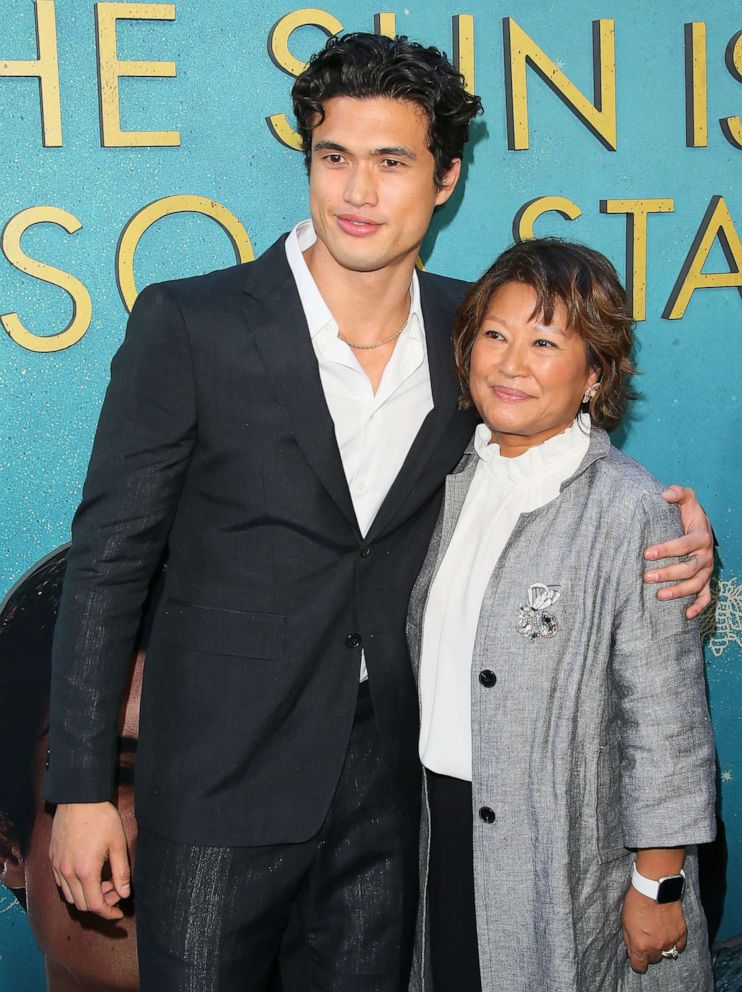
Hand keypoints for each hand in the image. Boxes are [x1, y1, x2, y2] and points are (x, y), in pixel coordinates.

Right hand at [49, 801, 130, 919]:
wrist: (78, 798)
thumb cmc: (101, 818)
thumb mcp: (118, 843)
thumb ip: (121, 871)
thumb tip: (124, 893)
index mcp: (85, 871)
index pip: (95, 905)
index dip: (109, 913)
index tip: (119, 913)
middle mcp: (67, 873)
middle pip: (82, 904)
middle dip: (101, 903)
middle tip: (115, 892)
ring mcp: (57, 866)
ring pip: (70, 896)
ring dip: (87, 895)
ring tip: (104, 881)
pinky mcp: (52, 859)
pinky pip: (61, 883)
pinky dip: (75, 887)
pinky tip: (88, 874)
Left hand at [621, 884, 686, 973]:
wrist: (653, 888)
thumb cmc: (636, 902)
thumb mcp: (624, 922)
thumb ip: (629, 940)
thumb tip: (631, 951)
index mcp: (640, 946)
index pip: (639, 966)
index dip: (637, 963)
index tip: (637, 959)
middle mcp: (656, 947)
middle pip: (653, 959)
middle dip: (648, 952)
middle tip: (646, 939)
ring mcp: (670, 941)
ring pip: (666, 953)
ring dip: (661, 947)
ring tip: (657, 934)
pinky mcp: (681, 933)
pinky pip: (679, 946)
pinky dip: (675, 943)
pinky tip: (669, 934)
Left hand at [644, 485, 713, 618]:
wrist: (700, 526)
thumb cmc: (688, 514)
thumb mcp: (686, 499)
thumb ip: (678, 493)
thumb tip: (665, 494)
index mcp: (701, 536)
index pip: (684, 545)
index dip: (666, 549)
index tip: (646, 553)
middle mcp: (706, 556)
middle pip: (689, 568)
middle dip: (668, 574)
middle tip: (646, 577)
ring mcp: (706, 570)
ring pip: (696, 585)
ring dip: (679, 592)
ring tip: (658, 595)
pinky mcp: (705, 580)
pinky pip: (706, 597)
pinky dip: (698, 607)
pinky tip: (686, 615)